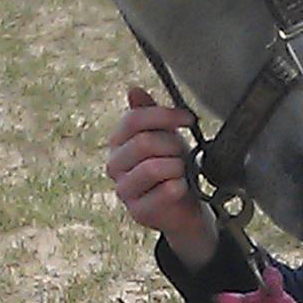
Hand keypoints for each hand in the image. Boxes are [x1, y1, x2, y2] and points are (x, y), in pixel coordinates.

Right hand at [106, 87, 218, 268]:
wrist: (184, 206)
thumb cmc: (172, 168)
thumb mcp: (164, 135)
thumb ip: (149, 113)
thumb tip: (133, 90)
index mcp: (118, 143)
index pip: (133, 120)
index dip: (164, 115)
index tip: (188, 118)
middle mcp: (115, 165)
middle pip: (143, 143)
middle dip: (172, 145)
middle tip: (183, 153)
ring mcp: (124, 190)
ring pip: (153, 167)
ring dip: (176, 166)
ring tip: (181, 171)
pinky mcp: (139, 212)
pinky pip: (165, 191)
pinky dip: (180, 186)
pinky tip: (181, 187)